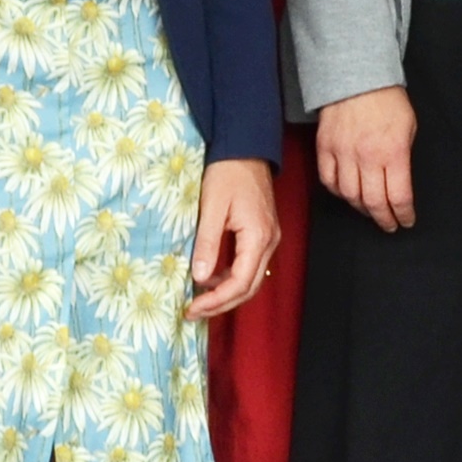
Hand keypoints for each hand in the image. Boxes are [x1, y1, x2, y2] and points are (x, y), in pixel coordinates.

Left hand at [188, 157, 279, 317]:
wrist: (245, 149)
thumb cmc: (228, 173)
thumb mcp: (212, 206)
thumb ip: (207, 243)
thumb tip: (200, 277)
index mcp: (258, 237)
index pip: (240, 283)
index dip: (216, 301)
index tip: (192, 308)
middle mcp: (269, 243)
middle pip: (249, 288)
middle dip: (221, 304)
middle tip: (193, 312)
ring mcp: (268, 239)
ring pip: (251, 280)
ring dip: (226, 294)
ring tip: (200, 300)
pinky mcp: (262, 235)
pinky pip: (249, 267)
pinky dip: (231, 279)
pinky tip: (211, 279)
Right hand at [315, 86, 416, 231]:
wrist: (356, 77)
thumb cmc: (387, 100)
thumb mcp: (409, 127)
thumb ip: (403, 157)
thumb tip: (399, 183)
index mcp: (393, 152)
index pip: (399, 197)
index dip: (403, 215)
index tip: (406, 221)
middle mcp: (367, 157)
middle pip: (374, 203)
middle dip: (384, 219)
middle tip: (389, 224)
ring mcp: (343, 153)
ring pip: (350, 196)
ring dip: (361, 209)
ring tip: (371, 211)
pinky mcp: (325, 148)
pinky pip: (329, 181)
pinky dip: (339, 193)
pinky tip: (348, 194)